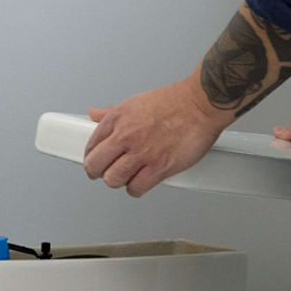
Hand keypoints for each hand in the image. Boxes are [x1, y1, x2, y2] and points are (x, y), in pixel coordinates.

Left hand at [84, 76, 231, 197]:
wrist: (200, 104)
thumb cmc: (174, 102)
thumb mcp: (135, 102)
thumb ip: (111, 113)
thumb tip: (95, 113)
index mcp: (118, 118)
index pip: (90, 145)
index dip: (92, 157)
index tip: (97, 160)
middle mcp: (126, 135)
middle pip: (95, 166)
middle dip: (98, 173)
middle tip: (105, 173)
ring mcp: (141, 152)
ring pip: (112, 180)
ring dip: (118, 181)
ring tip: (126, 177)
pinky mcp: (159, 167)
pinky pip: (136, 188)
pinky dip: (136, 188)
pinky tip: (141, 182)